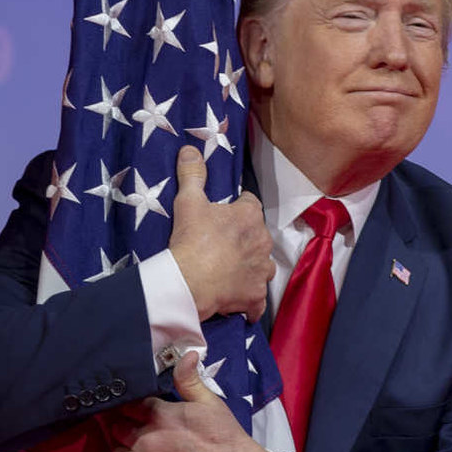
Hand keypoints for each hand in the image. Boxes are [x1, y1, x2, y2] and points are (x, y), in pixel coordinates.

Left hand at [111, 352, 273, 451]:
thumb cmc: (226, 439)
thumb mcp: (211, 404)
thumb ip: (190, 380)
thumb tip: (185, 355)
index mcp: (162, 416)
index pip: (127, 405)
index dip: (130, 407)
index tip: (134, 411)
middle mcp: (147, 441)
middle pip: (117, 429)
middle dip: (126, 428)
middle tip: (140, 431)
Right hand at [169, 145, 274, 322]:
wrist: (189, 282)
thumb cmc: (191, 239)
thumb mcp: (188, 202)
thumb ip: (192, 174)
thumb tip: (190, 148)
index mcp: (250, 216)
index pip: (250, 204)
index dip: (236, 209)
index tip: (222, 217)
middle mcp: (263, 242)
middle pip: (258, 236)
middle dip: (245, 240)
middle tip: (221, 246)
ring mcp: (262, 271)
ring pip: (263, 267)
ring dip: (251, 269)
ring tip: (230, 272)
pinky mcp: (256, 296)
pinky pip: (258, 301)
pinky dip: (251, 303)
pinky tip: (240, 303)